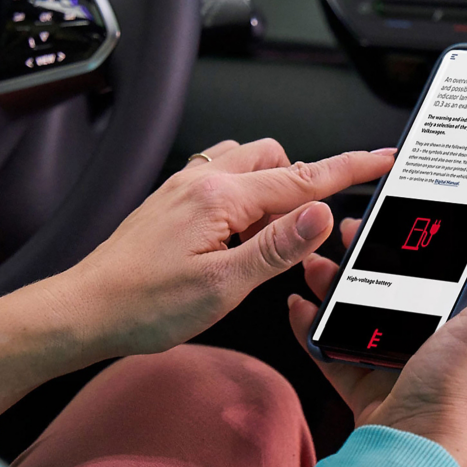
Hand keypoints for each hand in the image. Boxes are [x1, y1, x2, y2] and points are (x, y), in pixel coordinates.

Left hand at [0, 139, 395, 415]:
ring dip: (270, 188)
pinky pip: (223, 172)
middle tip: (297, 233)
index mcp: (221, 197)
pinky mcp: (175, 195)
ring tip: (260, 238)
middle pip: (277, 161)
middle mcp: (203, 179)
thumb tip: (318, 213)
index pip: (302, 178)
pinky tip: (233, 229)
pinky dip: (243, 191)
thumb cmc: (144, 304)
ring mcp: (186, 184)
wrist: (85, 308)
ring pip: (249, 161)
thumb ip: (276, 246)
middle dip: (301, 186)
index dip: (349, 167)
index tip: (380, 157)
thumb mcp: (222, 285)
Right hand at [288, 212, 466, 466]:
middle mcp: (427, 335)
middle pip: (389, 278)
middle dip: (365, 251)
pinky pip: (329, 343)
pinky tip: (300, 304)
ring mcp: (391, 355)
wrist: (410, 450)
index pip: (439, 261)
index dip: (418, 232)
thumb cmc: (457, 395)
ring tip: (316, 264)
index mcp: (462, 318)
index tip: (398, 208)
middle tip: (350, 230)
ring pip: (355, 305)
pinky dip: (310, 322)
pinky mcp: (361, 376)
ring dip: (332, 280)